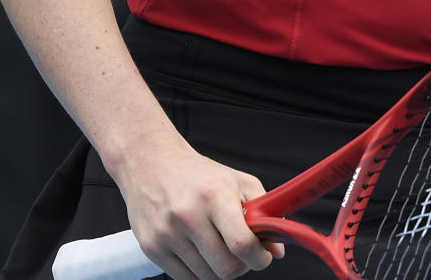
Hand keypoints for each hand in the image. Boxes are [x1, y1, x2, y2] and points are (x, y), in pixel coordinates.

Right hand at [116, 129, 284, 279]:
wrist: (152, 163)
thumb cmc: (199, 174)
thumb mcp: (237, 181)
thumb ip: (263, 212)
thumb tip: (278, 249)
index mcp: (214, 195)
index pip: (241, 243)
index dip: (259, 258)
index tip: (264, 256)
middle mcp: (188, 215)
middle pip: (226, 267)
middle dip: (242, 266)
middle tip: (243, 254)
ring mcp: (167, 234)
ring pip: (206, 277)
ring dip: (220, 270)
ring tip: (221, 249)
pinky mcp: (151, 248)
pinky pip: (185, 279)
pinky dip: (200, 272)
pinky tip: (202, 253)